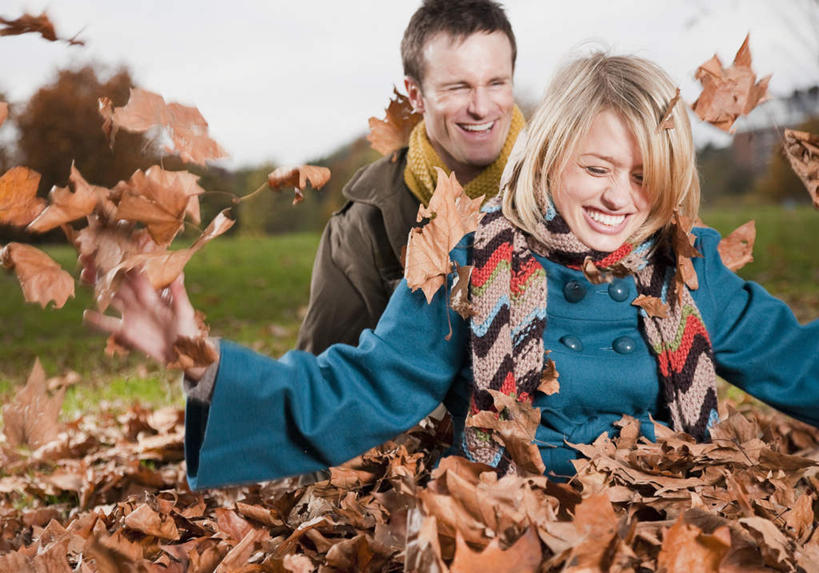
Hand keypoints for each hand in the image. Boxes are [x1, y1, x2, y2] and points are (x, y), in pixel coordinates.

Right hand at [83, 271, 211, 378]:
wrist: (180, 351)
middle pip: (121, 285)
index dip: (128, 268)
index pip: (138, 278)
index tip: (118, 256)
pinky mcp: (126, 329)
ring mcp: (130, 314)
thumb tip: (180, 274)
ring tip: (84, 279)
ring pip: (111, 299)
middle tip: (92, 260)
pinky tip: (86, 314)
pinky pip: (109, 323)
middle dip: (108, 274)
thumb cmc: (186, 329)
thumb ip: (179, 294)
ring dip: (99, 291)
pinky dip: (97, 320)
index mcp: (153, 295)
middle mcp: (139, 301)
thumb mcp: (184, 311)